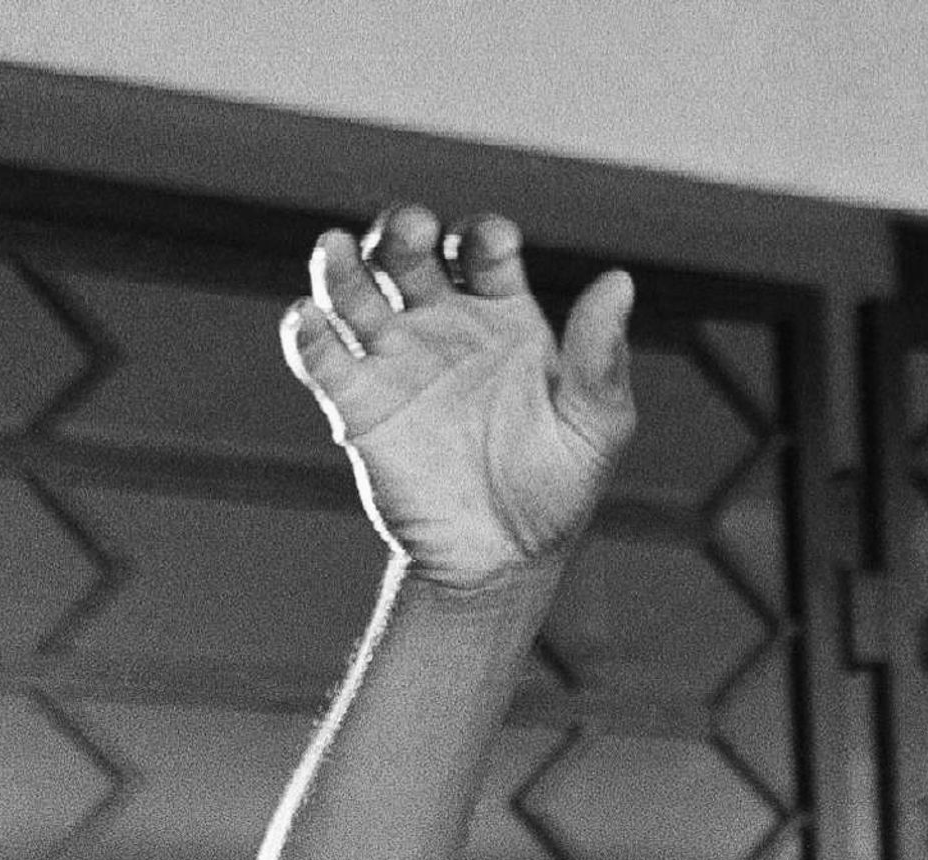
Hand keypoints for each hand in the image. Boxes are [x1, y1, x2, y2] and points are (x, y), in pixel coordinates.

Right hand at [284, 205, 636, 591]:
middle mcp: (443, 324)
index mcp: (503, 316)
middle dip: (406, 231)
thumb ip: (600, 356)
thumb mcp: (595, 425)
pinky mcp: (356, 404)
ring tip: (334, 248)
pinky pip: (321, 358)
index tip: (494, 244)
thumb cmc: (556, 489)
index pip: (484, 250)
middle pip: (410, 253)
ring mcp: (395, 359)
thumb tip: (620, 280)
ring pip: (354, 290)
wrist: (502, 559)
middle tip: (413, 231)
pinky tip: (308, 320)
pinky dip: (306, 334)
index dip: (485, 236)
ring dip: (341, 265)